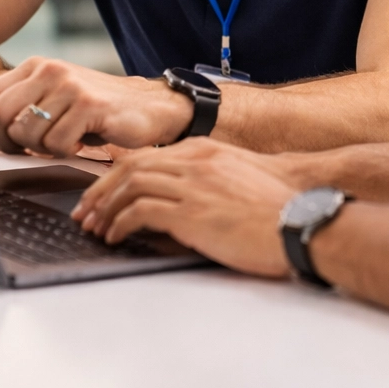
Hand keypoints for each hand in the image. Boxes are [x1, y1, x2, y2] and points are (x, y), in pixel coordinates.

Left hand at [0, 57, 192, 156]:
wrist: (151, 106)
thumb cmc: (99, 110)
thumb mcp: (54, 104)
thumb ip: (18, 114)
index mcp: (35, 67)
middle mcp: (49, 70)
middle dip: (6, 143)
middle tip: (25, 152)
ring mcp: (68, 85)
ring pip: (26, 133)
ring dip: (41, 149)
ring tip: (63, 141)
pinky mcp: (88, 105)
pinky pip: (56, 143)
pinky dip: (66, 151)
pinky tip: (83, 140)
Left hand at [72, 139, 297, 277]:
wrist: (303, 222)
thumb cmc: (278, 209)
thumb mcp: (240, 180)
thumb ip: (209, 180)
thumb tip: (181, 201)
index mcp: (206, 151)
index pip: (148, 156)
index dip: (118, 175)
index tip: (103, 194)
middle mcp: (195, 162)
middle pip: (131, 167)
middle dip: (101, 190)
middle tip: (86, 211)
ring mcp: (193, 185)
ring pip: (130, 186)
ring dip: (105, 208)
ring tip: (95, 227)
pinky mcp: (192, 212)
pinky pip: (140, 211)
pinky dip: (121, 224)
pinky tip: (116, 236)